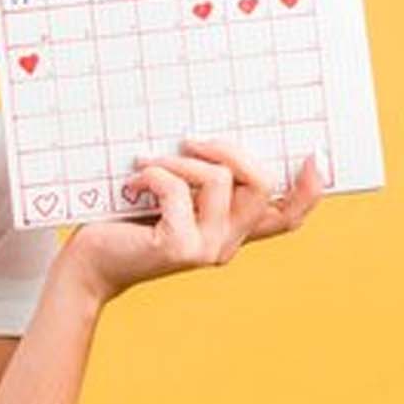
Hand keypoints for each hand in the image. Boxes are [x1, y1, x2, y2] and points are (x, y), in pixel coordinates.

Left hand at [57, 136, 324, 304]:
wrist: (89, 264)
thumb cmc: (127, 222)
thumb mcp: (171, 198)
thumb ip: (200, 181)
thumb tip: (213, 138)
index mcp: (232, 231)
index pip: (287, 216)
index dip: (309, 189)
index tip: (313, 155)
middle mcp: (227, 244)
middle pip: (259, 184)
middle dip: (228, 150)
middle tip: (190, 141)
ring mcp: (206, 249)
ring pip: (218, 180)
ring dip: (178, 161)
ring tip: (147, 164)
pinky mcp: (179, 247)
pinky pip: (178, 191)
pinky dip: (154, 175)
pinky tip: (133, 183)